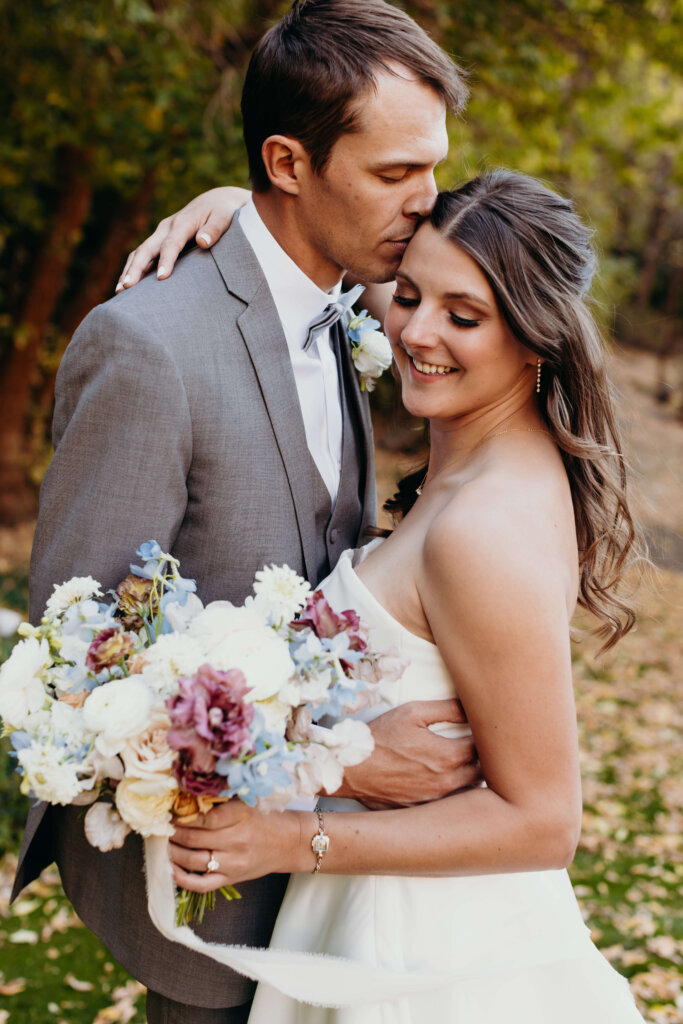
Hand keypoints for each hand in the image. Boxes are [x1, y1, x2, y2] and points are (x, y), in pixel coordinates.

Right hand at [116, 186, 250, 291]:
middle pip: (147, 248)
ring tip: (119, 290)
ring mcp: (160, 233)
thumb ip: (214, 230)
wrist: (215, 201)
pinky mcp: (159, 240)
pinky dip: (133, 268)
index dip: (166, 260)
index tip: (161, 277)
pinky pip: (142, 254)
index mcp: (183, 222)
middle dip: (136, 268)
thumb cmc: (223, 213)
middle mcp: (167, 226)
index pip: (171, 243)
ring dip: (129, 270)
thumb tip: (203, 241)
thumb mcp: (224, 218)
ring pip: (140, 251)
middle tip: (126, 287)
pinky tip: (126, 284)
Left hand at [169, 799, 306, 892]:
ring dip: (173, 852)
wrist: (289, 843)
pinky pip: (202, 885)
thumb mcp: (248, 801)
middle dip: (173, 832)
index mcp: (242, 816)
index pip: (206, 817)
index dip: (184, 815)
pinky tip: (170, 868)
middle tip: (160, 825)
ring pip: (194, 860)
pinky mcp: (232, 879)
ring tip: (163, 842)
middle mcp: (237, 840)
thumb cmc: (267, 817)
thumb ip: (222, 799)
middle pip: (196, 838)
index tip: (170, 810)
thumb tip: (188, 794)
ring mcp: (234, 863)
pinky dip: (182, 879)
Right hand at [336, 699, 480, 808]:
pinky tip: (443, 780)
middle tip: (476, 745)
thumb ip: (448, 709)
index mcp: (448, 756)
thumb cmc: (380, 737)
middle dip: (483, 759)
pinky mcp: (424, 812)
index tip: (483, 731)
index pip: (485, 749)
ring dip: (470, 777)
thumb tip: (473, 706)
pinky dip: (453, 792)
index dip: (487, 739)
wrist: (350, 769)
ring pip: (469, 791)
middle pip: (483, 773)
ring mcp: (436, 802)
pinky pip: (450, 805)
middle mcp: (447, 783)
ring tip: (462, 762)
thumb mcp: (413, 713)